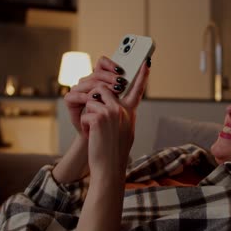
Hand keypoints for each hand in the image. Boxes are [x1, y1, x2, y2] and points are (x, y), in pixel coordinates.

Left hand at [80, 57, 149, 172]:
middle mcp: (124, 110)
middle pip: (103, 89)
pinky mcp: (100, 118)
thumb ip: (122, 116)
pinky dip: (84, 124)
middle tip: (94, 117)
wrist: (109, 168)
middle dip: (94, 100)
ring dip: (88, 113)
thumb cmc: (114, 152)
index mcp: (130, 113)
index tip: (146, 62)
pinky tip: (92, 136)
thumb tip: (114, 104)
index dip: (142, 76)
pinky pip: (85, 112)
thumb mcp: (124, 131)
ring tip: (94, 130)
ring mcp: (113, 113)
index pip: (137, 90)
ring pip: (92, 99)